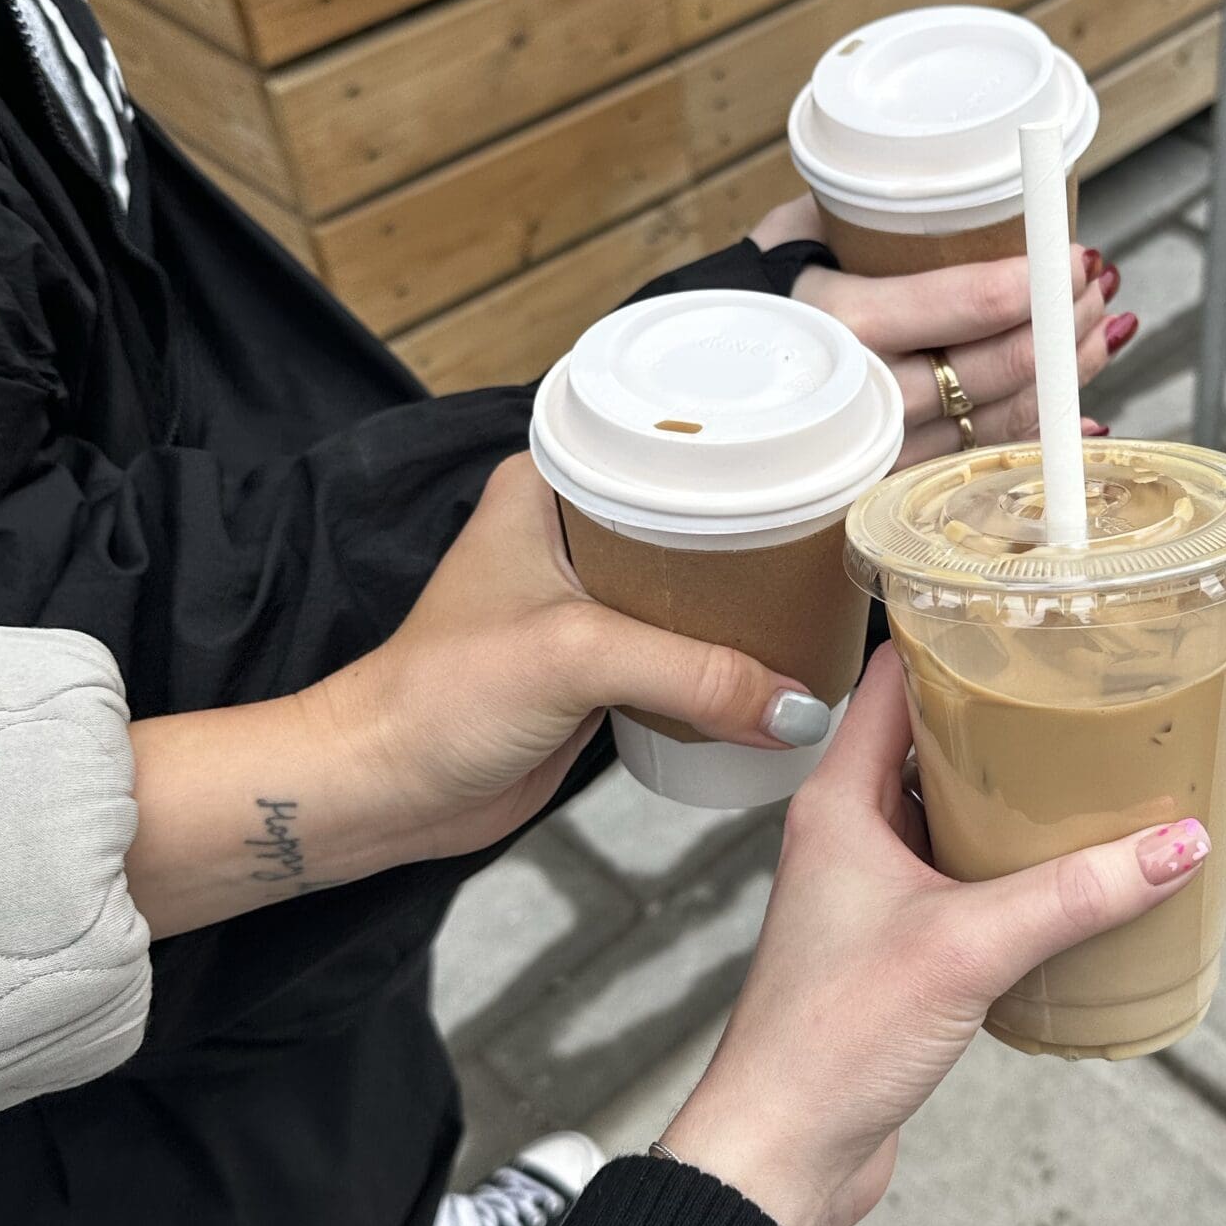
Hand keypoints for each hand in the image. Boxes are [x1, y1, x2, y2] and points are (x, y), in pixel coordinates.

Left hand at [128, 457, 825, 934]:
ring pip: (696, 584)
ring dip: (751, 600)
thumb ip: (694, 673)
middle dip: (764, 527)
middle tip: (839, 529)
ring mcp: (589, 598)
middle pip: (695, 510)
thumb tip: (795, 706)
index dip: (737, 439)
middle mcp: (573, 530)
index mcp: (550, 484)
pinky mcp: (601, 663)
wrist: (386, 790)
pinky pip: (686, 647)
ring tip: (826, 593)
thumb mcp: (577, 658)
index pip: (661, 435)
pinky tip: (780, 661)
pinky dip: (729, 658)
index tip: (813, 448)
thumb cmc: (437, 698)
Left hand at [658, 649, 1210, 1225]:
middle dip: (1007, 724)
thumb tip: (1176, 845)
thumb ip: (1076, 894)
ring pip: (951, 818)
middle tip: (1086, 699)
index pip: (892, 681)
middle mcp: (849, 836)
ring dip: (1015, 802)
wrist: (784, 1153)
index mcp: (838, 802)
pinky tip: (1071, 878)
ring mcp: (872, 895)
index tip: (1028, 620)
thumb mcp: (969, 948)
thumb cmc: (829, 1042)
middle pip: (932, 746)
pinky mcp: (897, 952)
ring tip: (1096, 777)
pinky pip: (964, 884)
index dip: (954, 642)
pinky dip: (1013, 871)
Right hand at [752, 196, 1133, 464]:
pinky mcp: (895, 484)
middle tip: (1092, 283)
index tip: (1072, 255)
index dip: (1025, 284)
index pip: (950, 308)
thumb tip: (972, 186)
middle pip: (992, 369)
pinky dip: (1044, 436)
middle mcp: (861, 395)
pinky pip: (985, 463)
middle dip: (1061, 324)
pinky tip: (1084, 410)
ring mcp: (882, 449)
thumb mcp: (795, 234)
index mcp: (835, 323)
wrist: (699, 386)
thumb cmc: (758, 295)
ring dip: (1067, 375)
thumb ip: (867, 214)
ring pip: (1001, 419)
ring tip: (1099, 327)